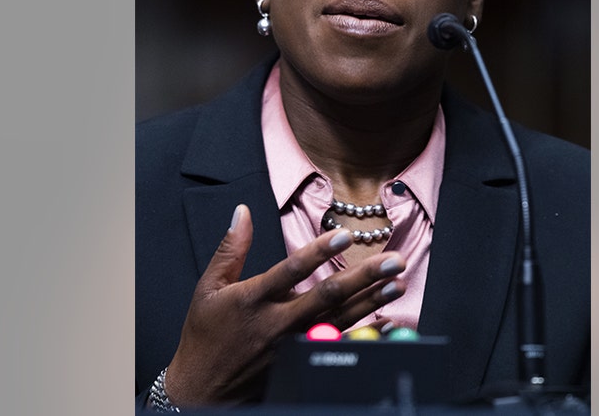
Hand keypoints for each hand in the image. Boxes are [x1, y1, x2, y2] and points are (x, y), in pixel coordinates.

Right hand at [164, 204, 406, 406]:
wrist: (202, 387)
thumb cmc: (206, 334)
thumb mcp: (209, 287)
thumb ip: (231, 248)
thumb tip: (243, 212)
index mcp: (253, 299)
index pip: (290, 271)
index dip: (319, 252)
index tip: (345, 235)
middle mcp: (276, 322)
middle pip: (326, 296)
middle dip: (364, 277)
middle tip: (393, 261)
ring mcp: (291, 344)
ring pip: (338, 320)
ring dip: (371, 302)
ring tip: (396, 284)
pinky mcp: (299, 360)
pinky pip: (336, 344)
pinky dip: (363, 334)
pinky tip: (384, 322)